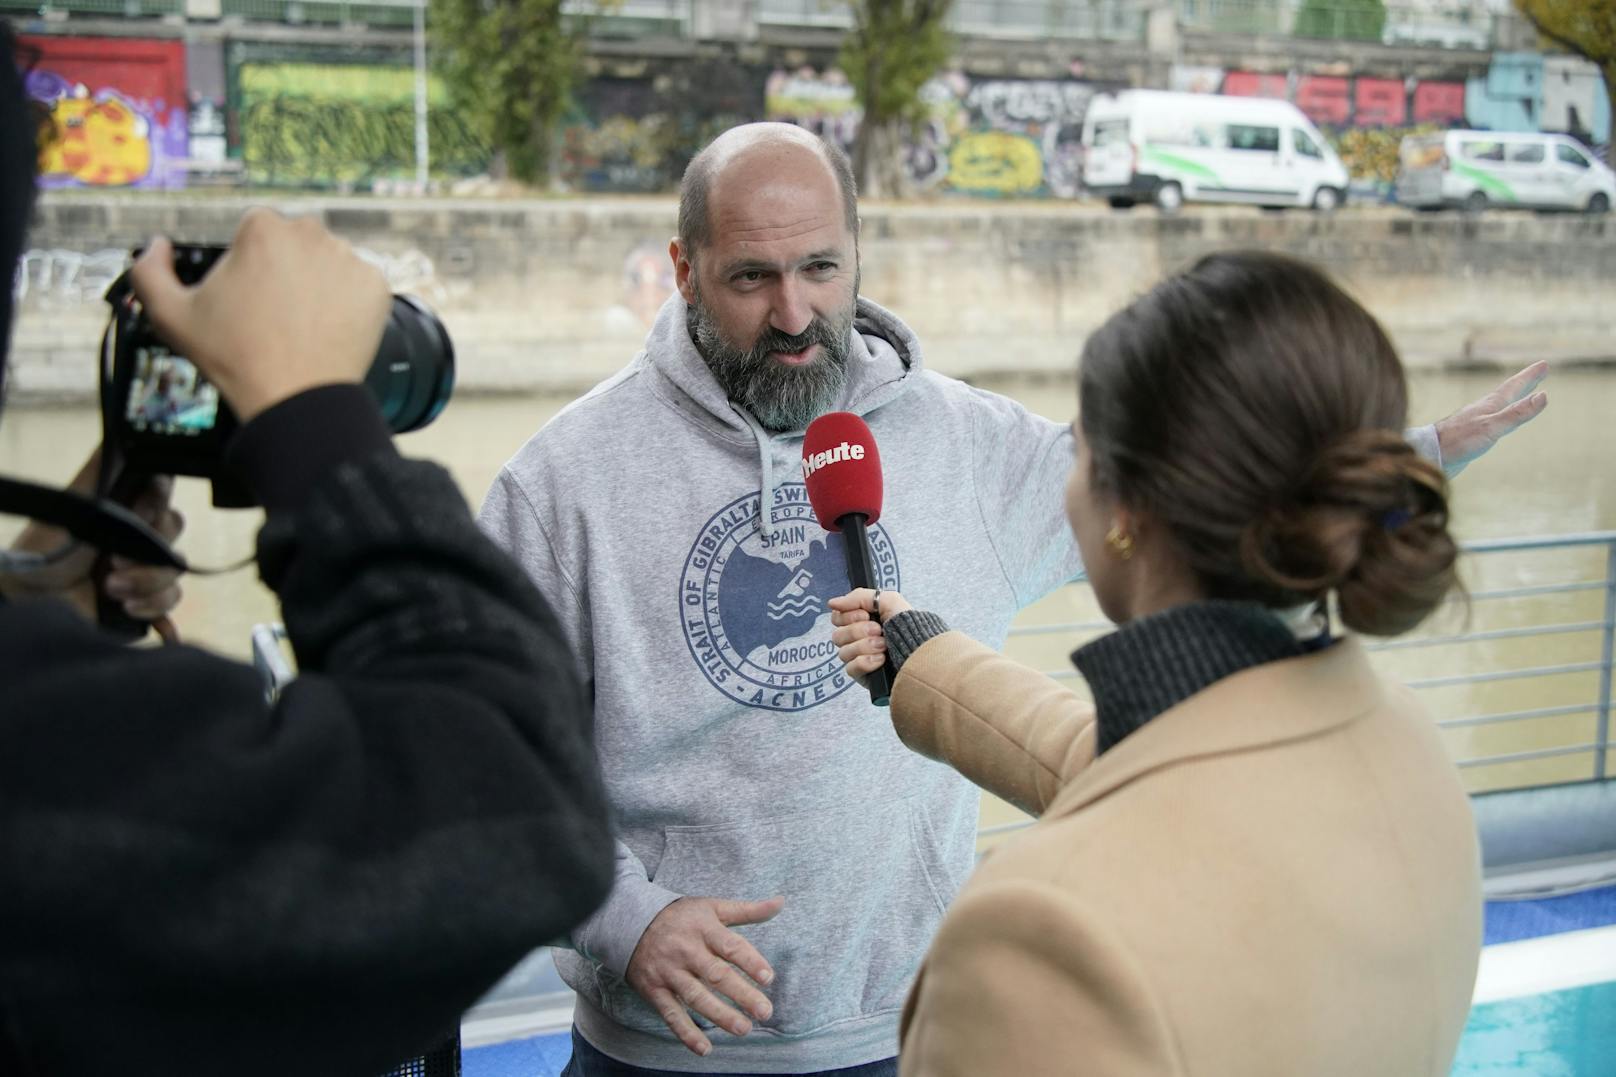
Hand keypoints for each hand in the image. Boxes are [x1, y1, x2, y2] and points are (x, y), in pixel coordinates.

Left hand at [0, 447, 184, 635]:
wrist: (28, 600)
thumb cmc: (44, 549)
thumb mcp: (73, 501)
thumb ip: (101, 469)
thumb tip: (121, 435)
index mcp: (126, 511)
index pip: (165, 499)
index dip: (158, 506)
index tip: (140, 514)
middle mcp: (139, 541)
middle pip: (176, 537)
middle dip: (147, 553)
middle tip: (112, 563)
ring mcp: (143, 574)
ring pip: (175, 576)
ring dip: (145, 585)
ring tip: (109, 591)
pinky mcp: (142, 606)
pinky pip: (170, 608)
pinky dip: (160, 616)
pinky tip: (144, 619)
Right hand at [129, 209, 391, 421]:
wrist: (295, 398)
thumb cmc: (234, 357)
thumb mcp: (170, 315)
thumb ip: (149, 271)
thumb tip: (157, 246)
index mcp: (263, 228)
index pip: (256, 232)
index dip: (248, 265)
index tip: (248, 297)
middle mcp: (311, 233)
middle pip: (295, 242)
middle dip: (285, 268)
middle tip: (275, 312)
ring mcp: (349, 258)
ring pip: (328, 262)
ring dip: (317, 282)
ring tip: (302, 322)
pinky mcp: (378, 286)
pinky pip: (359, 284)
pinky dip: (347, 302)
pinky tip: (328, 327)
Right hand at [625, 895, 783, 1056]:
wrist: (630, 921)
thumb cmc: (681, 917)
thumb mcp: (713, 908)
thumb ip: (747, 911)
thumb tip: (781, 903)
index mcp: (704, 929)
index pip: (730, 946)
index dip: (750, 961)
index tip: (768, 978)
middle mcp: (687, 950)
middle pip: (716, 974)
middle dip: (742, 994)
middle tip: (765, 1012)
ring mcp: (669, 972)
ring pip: (696, 996)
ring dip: (720, 1015)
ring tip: (743, 1029)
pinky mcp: (655, 990)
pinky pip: (671, 1014)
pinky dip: (686, 1033)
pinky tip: (704, 1048)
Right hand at [829, 588, 911, 685]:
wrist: (921, 650)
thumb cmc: (909, 626)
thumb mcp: (888, 600)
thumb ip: (858, 597)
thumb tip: (833, 603)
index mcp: (862, 621)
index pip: (837, 618)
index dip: (848, 616)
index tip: (866, 615)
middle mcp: (858, 639)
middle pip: (838, 635)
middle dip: (859, 631)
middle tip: (878, 630)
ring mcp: (859, 658)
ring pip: (843, 652)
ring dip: (865, 646)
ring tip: (884, 645)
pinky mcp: (863, 675)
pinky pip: (851, 668)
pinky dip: (866, 662)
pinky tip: (881, 659)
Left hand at [1433, 361, 1547, 477]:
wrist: (1430, 454)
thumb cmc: (1459, 440)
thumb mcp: (1492, 427)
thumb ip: (1517, 413)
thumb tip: (1543, 396)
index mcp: (1490, 405)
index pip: (1514, 386)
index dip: (1530, 376)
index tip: (1544, 364)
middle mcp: (1483, 409)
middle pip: (1508, 392)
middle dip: (1525, 382)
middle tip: (1539, 372)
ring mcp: (1475, 420)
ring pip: (1500, 405)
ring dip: (1514, 397)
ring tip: (1522, 394)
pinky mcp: (1469, 433)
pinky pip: (1492, 419)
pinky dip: (1502, 414)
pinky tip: (1498, 420)